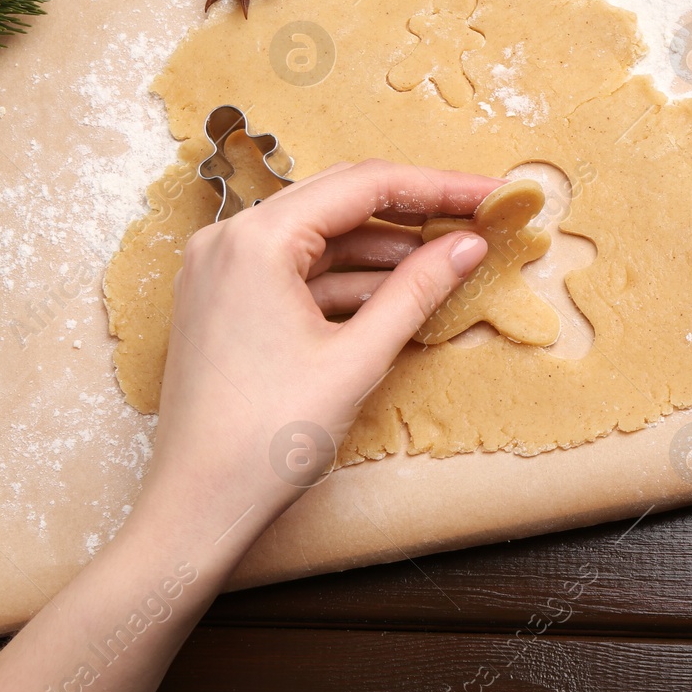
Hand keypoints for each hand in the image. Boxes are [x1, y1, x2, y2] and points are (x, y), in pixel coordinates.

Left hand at [138, 159, 498, 545]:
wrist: (197, 506)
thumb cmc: (265, 439)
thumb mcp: (356, 359)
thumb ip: (415, 291)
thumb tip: (467, 245)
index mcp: (255, 240)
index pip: (365, 185)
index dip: (439, 186)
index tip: (494, 194)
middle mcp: (228, 240)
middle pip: (340, 200)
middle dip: (413, 209)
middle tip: (478, 217)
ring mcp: (221, 270)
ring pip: (320, 236)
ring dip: (383, 247)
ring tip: (447, 260)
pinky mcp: (224, 301)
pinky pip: (296, 271)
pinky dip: (347, 279)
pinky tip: (396, 294)